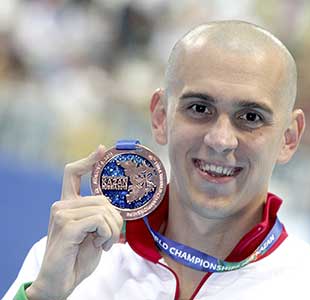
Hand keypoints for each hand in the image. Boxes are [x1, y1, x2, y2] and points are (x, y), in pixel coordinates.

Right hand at [26, 146, 122, 299]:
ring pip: (105, 210)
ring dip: (113, 231)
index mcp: (67, 205)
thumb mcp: (92, 234)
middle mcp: (62, 206)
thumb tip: (114, 208)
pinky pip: (101, 221)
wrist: (60, 282)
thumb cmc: (77, 259)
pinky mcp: (67, 226)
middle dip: (116, 220)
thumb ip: (100, 217)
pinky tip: (101, 246)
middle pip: (103, 199)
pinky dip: (108, 234)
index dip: (88, 160)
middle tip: (110, 239)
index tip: (102, 149)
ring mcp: (62, 214)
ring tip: (104, 244)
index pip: (73, 173)